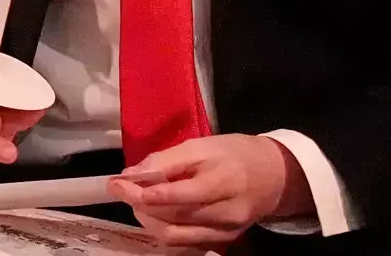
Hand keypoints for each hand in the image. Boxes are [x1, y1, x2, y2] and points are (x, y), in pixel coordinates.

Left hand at [109, 134, 309, 249]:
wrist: (272, 176)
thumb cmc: (233, 154)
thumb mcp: (203, 145)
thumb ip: (167, 159)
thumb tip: (132, 173)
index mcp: (224, 181)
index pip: (181, 195)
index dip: (147, 193)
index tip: (119, 184)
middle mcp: (226, 213)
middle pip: (175, 218)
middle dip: (141, 206)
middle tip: (120, 190)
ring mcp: (225, 232)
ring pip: (176, 236)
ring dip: (149, 221)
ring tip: (137, 203)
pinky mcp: (222, 242)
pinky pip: (185, 245)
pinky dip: (164, 233)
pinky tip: (155, 218)